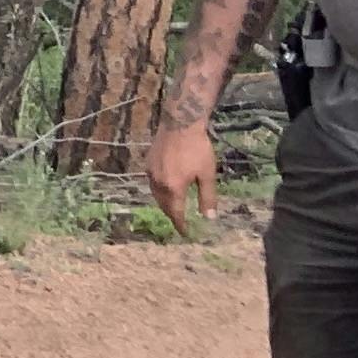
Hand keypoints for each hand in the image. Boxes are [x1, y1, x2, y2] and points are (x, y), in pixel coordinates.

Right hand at [146, 120, 216, 242]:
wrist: (180, 124)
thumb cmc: (198, 149)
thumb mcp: (207, 174)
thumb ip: (207, 198)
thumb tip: (209, 218)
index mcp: (173, 188)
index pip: (175, 213)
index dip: (180, 225)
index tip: (185, 233)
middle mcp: (158, 183)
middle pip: (163, 205)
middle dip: (171, 215)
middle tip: (180, 221)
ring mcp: (151, 173)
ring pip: (156, 195)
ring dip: (164, 204)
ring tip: (174, 207)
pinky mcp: (148, 163)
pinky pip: (152, 184)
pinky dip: (160, 192)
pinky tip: (167, 187)